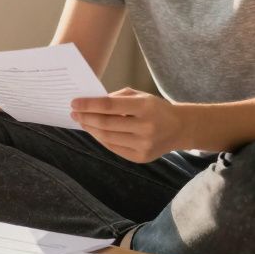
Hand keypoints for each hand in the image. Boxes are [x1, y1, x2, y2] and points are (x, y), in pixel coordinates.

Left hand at [71, 88, 190, 162]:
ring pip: (107, 138)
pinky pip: (114, 148)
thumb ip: (117, 97)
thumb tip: (91, 104)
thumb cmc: (156, 108)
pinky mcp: (141, 158)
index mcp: (145, 107)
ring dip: (90, 129)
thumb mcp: (140, 96)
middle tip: (74, 113)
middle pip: (106, 124)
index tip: (74, 102)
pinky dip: (101, 139)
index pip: (109, 105)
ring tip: (82, 121)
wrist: (180, 128)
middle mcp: (145, 127)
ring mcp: (143, 145)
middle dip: (86, 117)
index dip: (89, 104)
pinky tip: (94, 132)